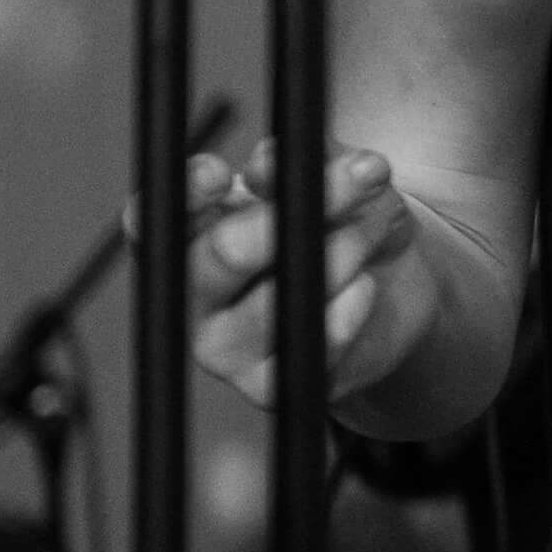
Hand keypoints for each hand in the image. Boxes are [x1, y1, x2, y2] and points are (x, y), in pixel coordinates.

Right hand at [179, 138, 441, 413]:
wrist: (395, 290)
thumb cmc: (349, 224)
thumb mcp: (339, 182)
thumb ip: (314, 166)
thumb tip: (295, 165)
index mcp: (197, 231)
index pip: (156, 217)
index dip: (187, 194)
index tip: (224, 174)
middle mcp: (200, 291)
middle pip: (218, 256)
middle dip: (283, 220)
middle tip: (348, 187)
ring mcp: (229, 346)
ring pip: (265, 307)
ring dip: (334, 258)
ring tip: (367, 235)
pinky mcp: (269, 387)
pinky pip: (306, 349)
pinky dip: (344, 314)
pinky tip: (365, 288)